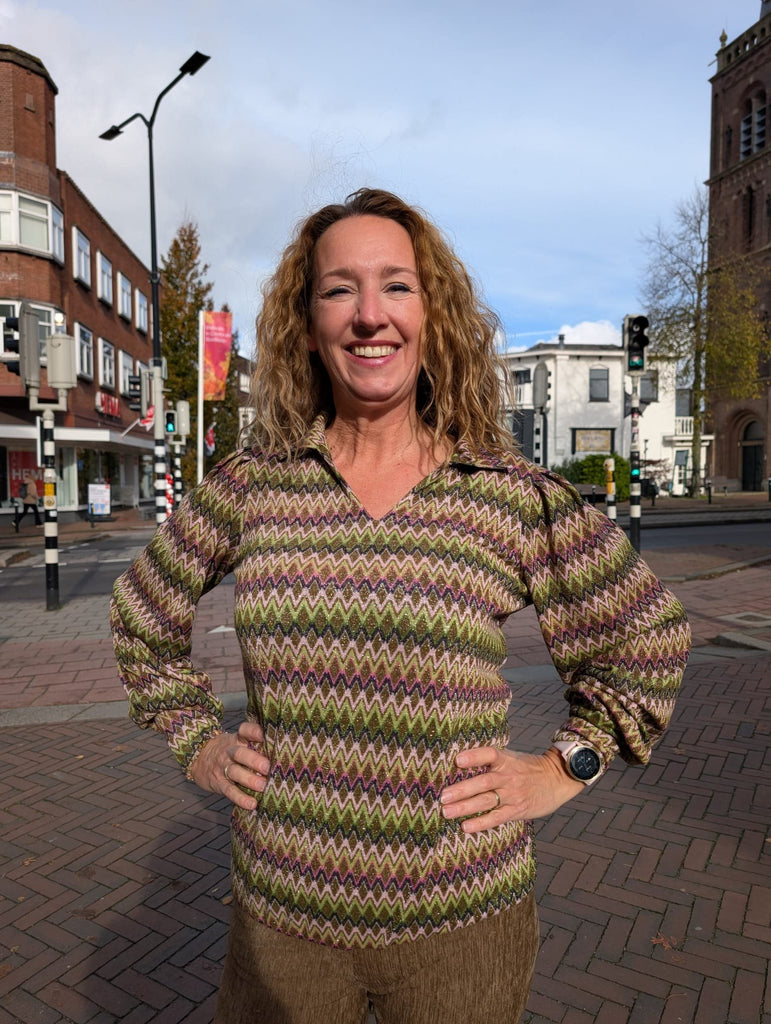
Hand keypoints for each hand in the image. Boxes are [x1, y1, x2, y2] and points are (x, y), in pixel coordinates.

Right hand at [188, 721, 270, 810]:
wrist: (199, 758)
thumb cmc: (229, 750)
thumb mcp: (238, 741)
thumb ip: (255, 744)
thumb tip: (284, 750)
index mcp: (238, 739)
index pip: (244, 730)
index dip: (253, 731)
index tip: (263, 735)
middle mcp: (230, 751)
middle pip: (240, 753)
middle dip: (254, 760)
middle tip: (267, 767)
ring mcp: (223, 767)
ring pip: (235, 772)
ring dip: (249, 780)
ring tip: (262, 786)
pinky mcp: (219, 783)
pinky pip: (229, 791)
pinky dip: (240, 798)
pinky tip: (252, 804)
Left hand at [440, 746, 584, 832]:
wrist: (556, 779)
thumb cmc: (527, 768)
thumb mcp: (511, 758)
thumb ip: (490, 761)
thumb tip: (459, 762)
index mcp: (506, 759)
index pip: (489, 754)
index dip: (474, 756)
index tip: (457, 760)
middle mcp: (508, 776)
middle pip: (483, 782)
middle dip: (461, 790)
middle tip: (442, 797)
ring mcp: (513, 794)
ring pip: (486, 801)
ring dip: (465, 807)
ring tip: (447, 812)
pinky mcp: (517, 810)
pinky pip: (497, 817)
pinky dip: (481, 823)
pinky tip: (465, 827)